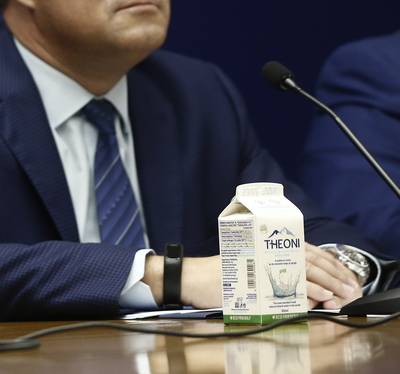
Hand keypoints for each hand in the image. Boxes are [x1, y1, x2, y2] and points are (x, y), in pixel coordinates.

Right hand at [143, 245, 363, 310]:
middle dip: (333, 273)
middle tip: (350, 285)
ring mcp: (261, 260)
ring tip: (340, 292)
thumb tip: (305, 286)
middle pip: (308, 258)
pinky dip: (308, 289)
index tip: (343, 274)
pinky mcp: (258, 274)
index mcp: (265, 245)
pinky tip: (320, 296)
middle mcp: (265, 248)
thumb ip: (272, 271)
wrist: (191, 278)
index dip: (328, 262)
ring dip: (326, 281)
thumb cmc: (217, 277)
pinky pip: (288, 281)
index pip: (306, 250)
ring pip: (303, 267)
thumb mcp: (248, 269)